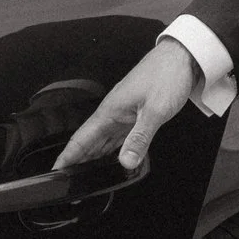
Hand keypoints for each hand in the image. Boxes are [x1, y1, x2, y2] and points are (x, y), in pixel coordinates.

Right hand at [54, 39, 198, 171]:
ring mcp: (124, 113)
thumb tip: (125, 161)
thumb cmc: (167, 75)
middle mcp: (114, 112)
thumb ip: (139, 138)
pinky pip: (119, 136)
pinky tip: (115, 158)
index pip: (82, 138)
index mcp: (111, 111)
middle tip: (69, 182)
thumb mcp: (155, 110)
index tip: (56, 170)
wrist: (182, 56)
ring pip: (104, 139)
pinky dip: (114, 149)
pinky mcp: (136, 114)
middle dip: (78, 161)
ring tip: (86, 175)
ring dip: (95, 156)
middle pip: (90, 142)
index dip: (68, 155)